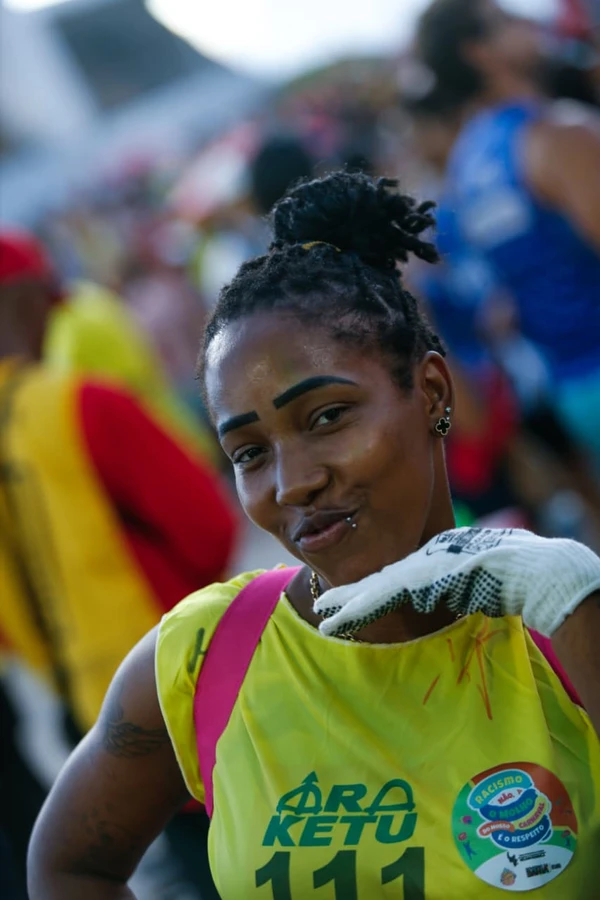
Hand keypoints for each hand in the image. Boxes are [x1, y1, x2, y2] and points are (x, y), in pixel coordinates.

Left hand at [314, 527, 599, 637]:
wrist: (524, 566)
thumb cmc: (506, 568)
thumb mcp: (471, 574)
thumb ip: (450, 583)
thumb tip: (443, 596)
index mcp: (428, 561)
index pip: (390, 580)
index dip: (364, 591)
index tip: (342, 600)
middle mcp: (419, 564)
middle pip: (376, 583)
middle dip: (347, 597)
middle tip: (320, 608)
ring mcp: (421, 571)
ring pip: (376, 590)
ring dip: (350, 607)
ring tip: (325, 620)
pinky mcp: (424, 580)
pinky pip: (388, 597)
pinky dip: (366, 607)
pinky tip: (347, 617)